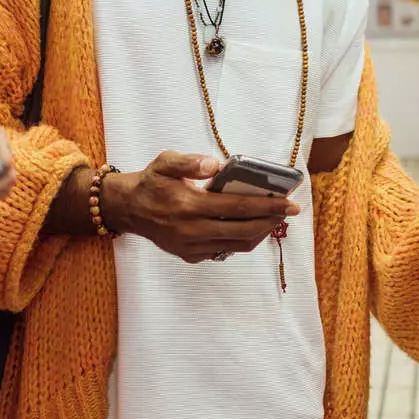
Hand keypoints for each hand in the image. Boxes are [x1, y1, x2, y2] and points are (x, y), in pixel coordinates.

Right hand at [105, 152, 300, 263]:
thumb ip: (190, 162)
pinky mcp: (190, 255)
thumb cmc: (152, 182)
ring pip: (237, 245)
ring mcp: (191, 246)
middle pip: (244, 231)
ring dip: (260, 233)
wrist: (129, 209)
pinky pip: (224, 250)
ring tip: (273, 219)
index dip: (267, 206)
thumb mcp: (166, 162)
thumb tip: (215, 165)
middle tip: (289, 211)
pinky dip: (242, 240)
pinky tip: (249, 226)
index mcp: (189, 205)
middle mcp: (192, 230)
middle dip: (271, 221)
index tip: (289, 202)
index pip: (237, 207)